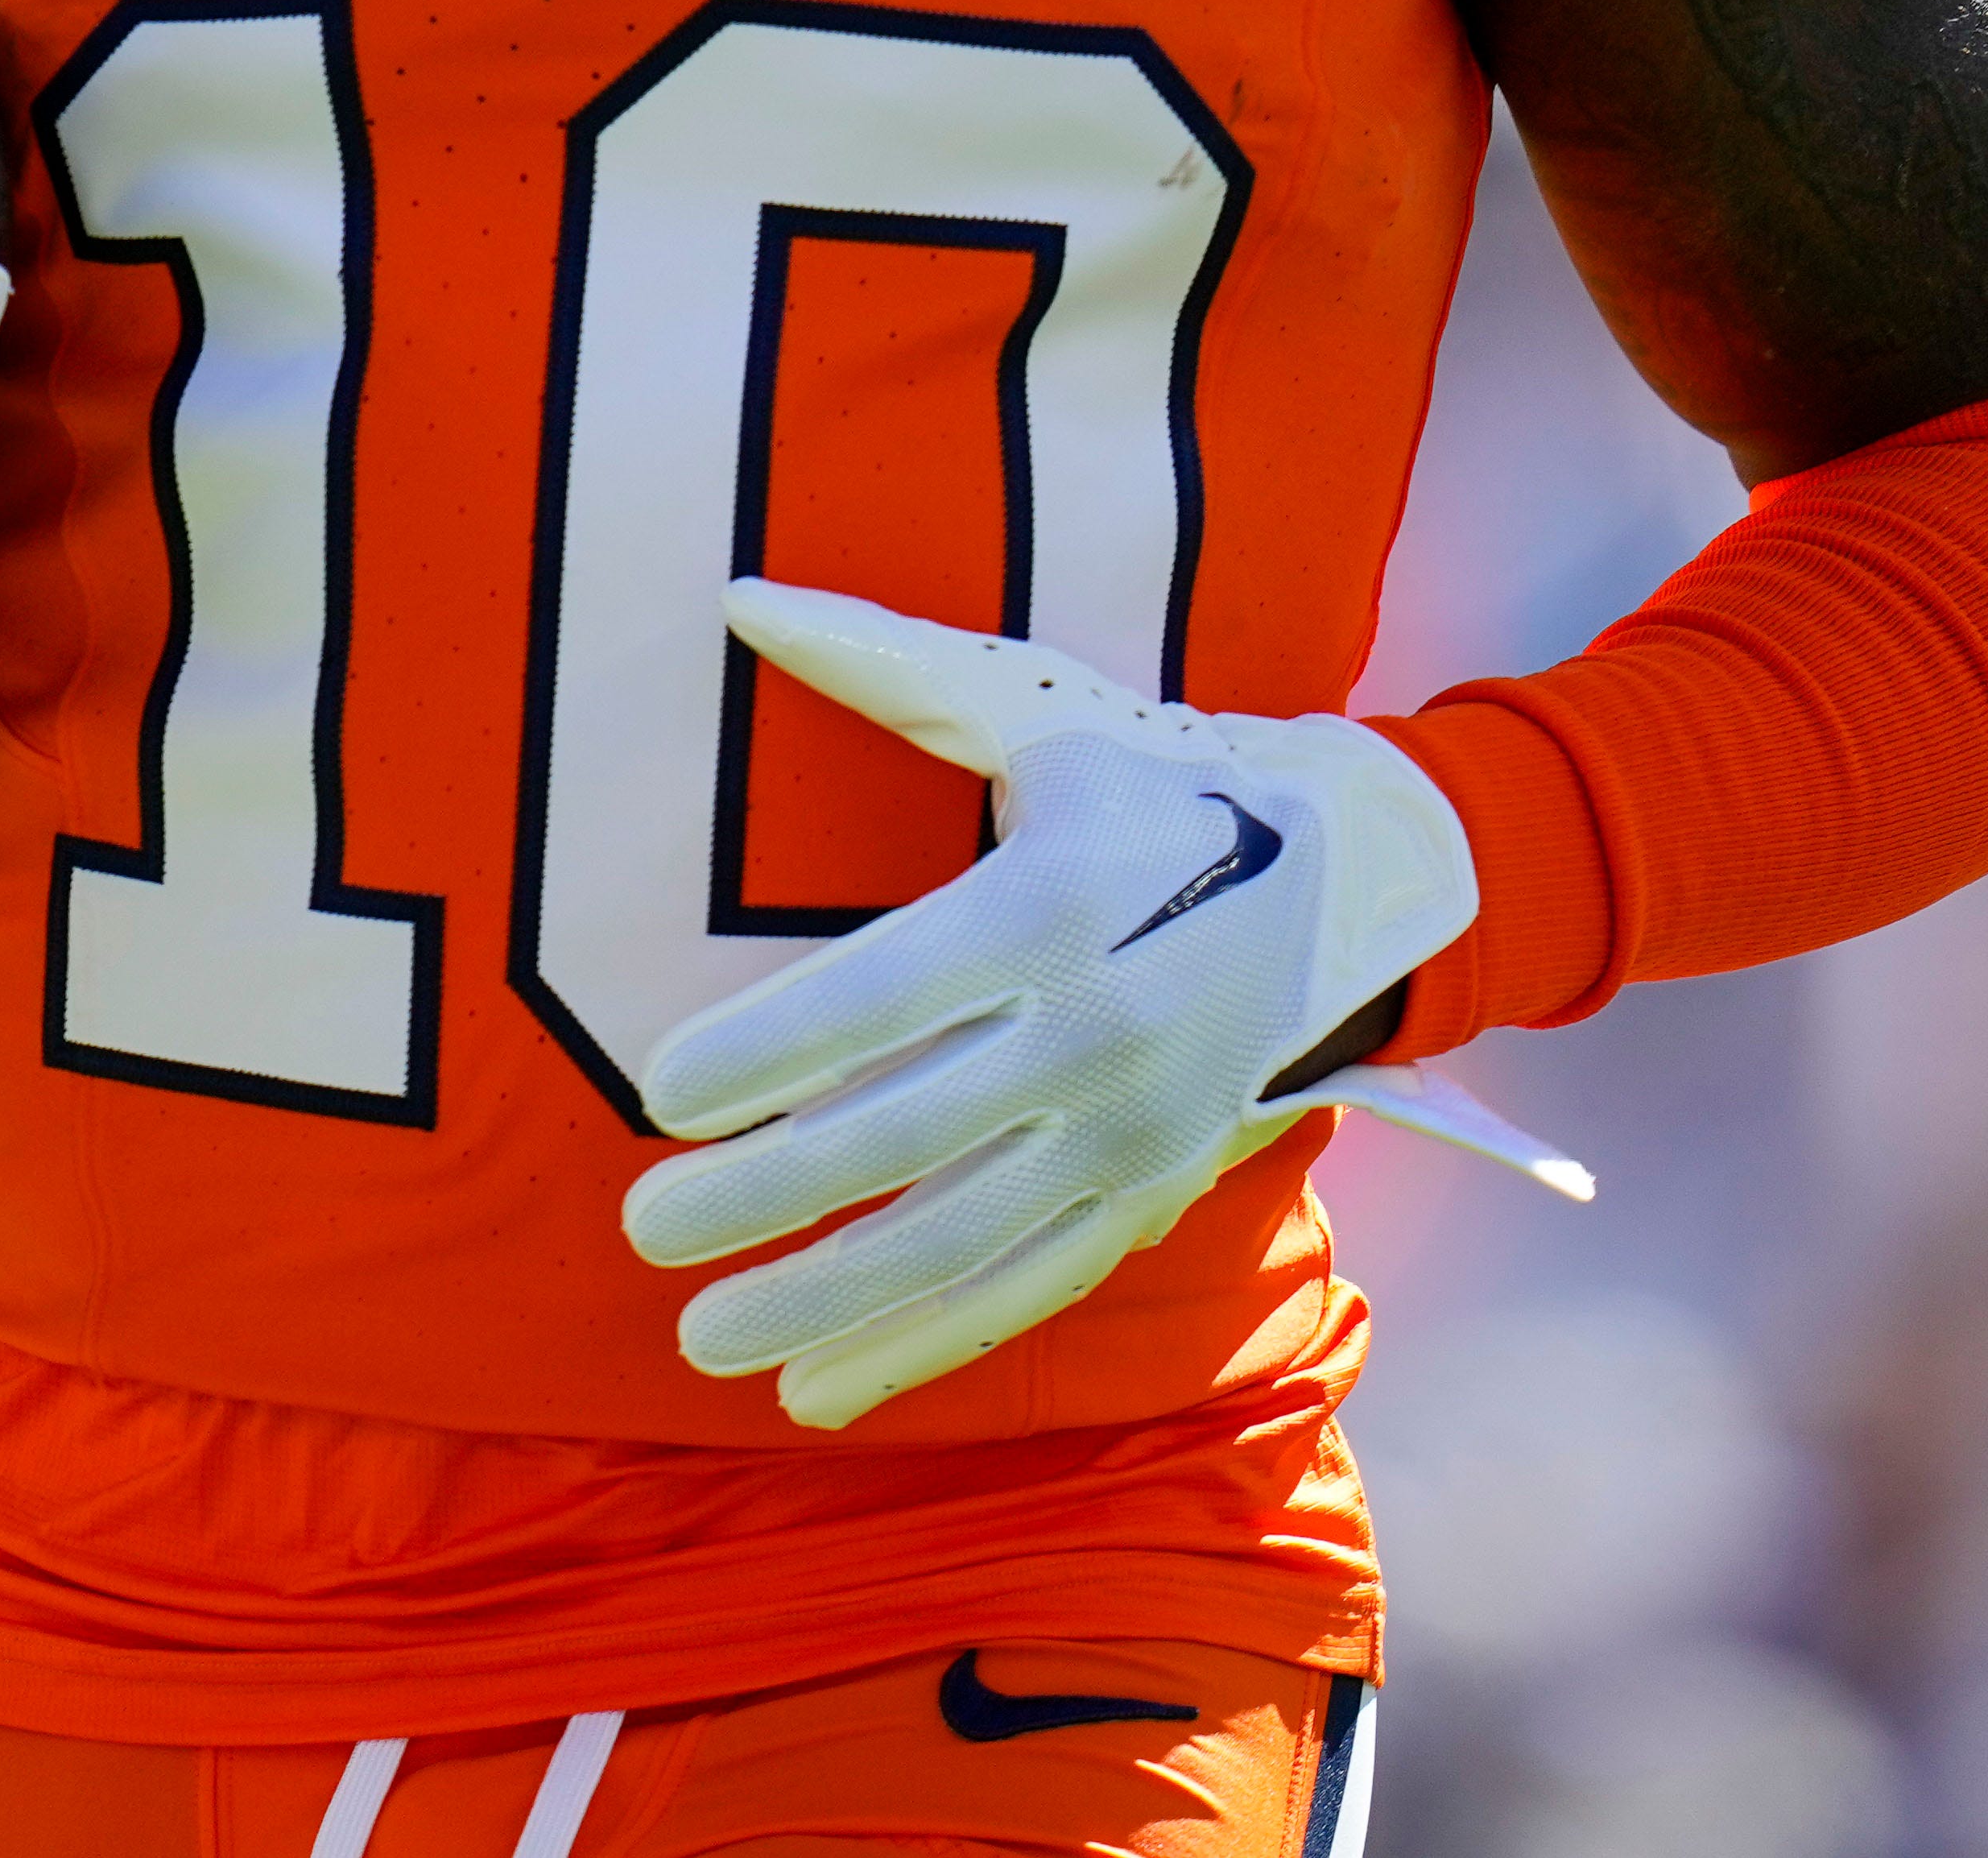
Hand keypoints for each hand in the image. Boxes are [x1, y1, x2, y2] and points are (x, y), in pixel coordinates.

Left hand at [624, 583, 1586, 1430]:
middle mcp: (1106, 1026)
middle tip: (642, 1228)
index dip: (773, 1046)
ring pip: (960, 1239)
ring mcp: (1137, 1129)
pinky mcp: (1153, 1196)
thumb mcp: (1031, 708)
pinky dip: (921, 1349)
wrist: (1345, 881)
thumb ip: (881, 663)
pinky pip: (1026, 1292)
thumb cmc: (1148, 777)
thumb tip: (739, 595)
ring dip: (826, 1300)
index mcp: (1064, 899)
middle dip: (766, 1193)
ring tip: (702, 1335)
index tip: (659, 1089)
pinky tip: (815, 1393)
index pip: (893, 987)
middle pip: (909, 1131)